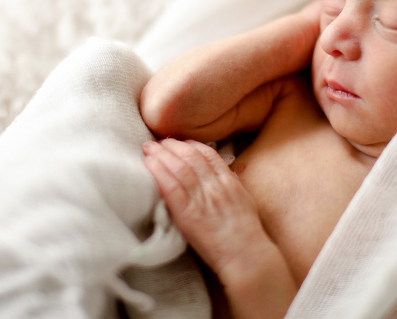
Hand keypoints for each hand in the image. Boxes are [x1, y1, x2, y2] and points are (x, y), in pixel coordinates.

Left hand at [142, 139, 267, 276]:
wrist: (246, 255)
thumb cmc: (248, 234)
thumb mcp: (246, 201)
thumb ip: (234, 185)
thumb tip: (227, 172)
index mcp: (229, 182)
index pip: (208, 154)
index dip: (191, 145)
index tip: (180, 142)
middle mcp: (215, 186)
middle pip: (190, 157)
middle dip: (172, 146)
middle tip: (158, 141)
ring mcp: (202, 199)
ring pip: (179, 168)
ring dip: (161, 154)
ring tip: (148, 147)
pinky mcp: (188, 214)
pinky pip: (171, 188)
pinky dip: (159, 173)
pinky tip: (149, 164)